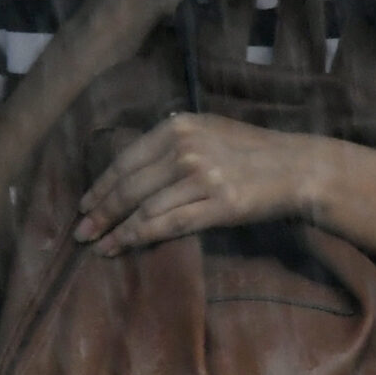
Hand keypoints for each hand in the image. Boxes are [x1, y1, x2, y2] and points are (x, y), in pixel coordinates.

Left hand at [74, 114, 338, 255]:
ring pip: (144, 208)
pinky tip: (121, 246)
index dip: (101, 186)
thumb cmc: (250, 151)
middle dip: (100, 211)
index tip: (84, 204)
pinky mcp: (218, 206)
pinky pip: (167, 224)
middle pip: (129, 186)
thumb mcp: (207, 131)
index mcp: (179, 128)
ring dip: (114, 230)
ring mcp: (202, 177)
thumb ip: (172, 142)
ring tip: (96, 245)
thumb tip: (132, 165)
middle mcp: (186, 149)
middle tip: (80, 231)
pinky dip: (138, 238)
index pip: (126, 160)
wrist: (296, 167)